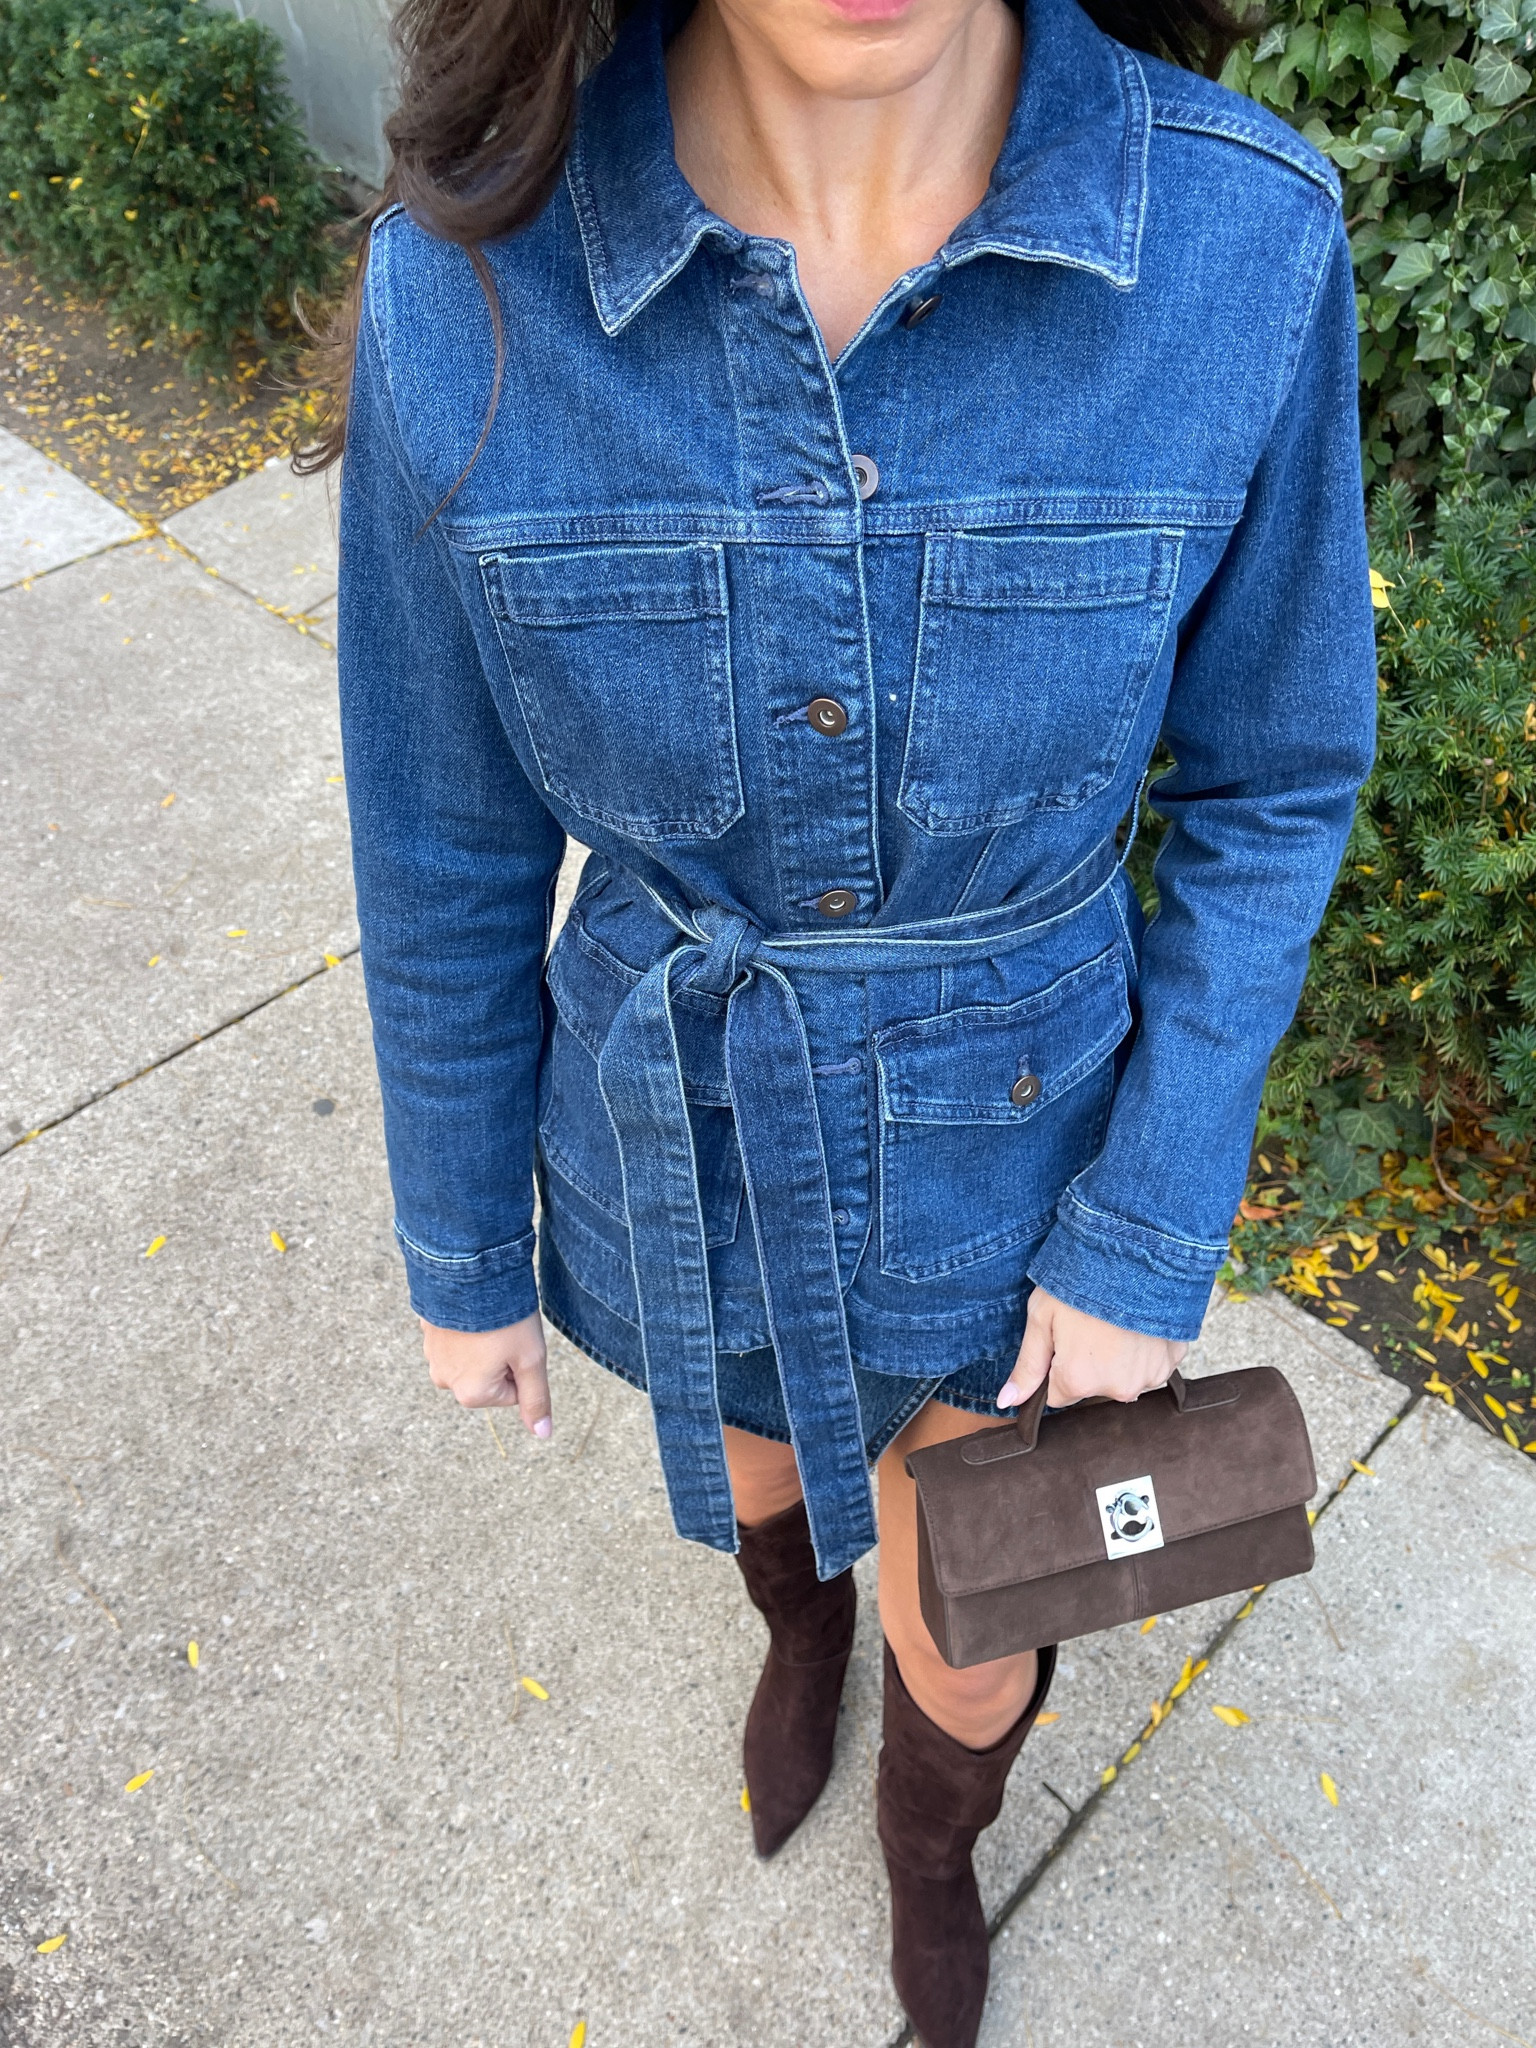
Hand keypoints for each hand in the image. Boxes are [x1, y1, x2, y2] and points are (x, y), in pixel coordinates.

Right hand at [420, 1311, 551, 1437]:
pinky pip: (456, 1339)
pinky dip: (466, 1328)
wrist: (468, 1271)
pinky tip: (470, 1310)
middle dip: (501, 1357)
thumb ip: (536, 1399)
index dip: (522, 1366)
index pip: (513, 1392)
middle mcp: (445, 1382)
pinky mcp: (426, 1332)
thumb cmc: (504, 1318)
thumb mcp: (530, 1360)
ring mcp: (432, 1357)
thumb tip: (542, 1434)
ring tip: (486, 1320)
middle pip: (490, 1378)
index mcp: (471, 1394)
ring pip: (473, 1359)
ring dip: (484, 1342)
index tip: (517, 1345)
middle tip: (503, 1331)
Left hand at [997, 1286, 1187, 1410]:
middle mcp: (1117, 1388)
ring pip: (1123, 1377)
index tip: (1063, 1337)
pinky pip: (1152, 1364)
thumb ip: (1027, 1365)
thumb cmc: (1082, 1279)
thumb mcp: (1041, 1317)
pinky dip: (1145, 1348)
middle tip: (1089, 1324)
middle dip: (1088, 1363)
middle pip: (1092, 1386)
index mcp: (1079, 1380)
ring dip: (1119, 1358)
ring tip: (1116, 1320)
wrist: (1138, 1252)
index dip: (1057, 1366)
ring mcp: (1150, 1376)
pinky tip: (1139, 1322)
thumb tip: (1007, 1402)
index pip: (1057, 1394)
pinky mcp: (1174, 1360)